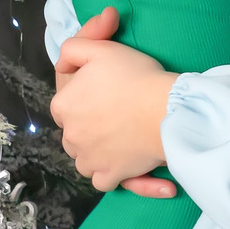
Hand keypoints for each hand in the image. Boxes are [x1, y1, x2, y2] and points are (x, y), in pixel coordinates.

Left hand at [50, 7, 179, 197]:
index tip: (102, 95)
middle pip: (74, 133)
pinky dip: (112, 174)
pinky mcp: (110, 176)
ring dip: (97, 152)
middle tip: (115, 114)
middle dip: (88, 127)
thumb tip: (64, 57)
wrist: (166, 108)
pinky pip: (102, 180)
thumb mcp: (101, 49)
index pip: (63, 106)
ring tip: (119, 140)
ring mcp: (89, 159)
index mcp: (63, 105)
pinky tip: (126, 165)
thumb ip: (74, 48)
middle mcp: (70, 136)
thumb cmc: (135, 76)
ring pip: (85, 158)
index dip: (81, 100)